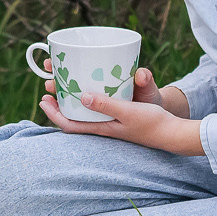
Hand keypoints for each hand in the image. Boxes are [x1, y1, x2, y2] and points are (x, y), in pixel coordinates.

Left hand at [44, 67, 186, 115]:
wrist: (173, 132)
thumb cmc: (152, 123)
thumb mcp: (127, 111)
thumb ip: (106, 104)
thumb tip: (81, 97)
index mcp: (101, 128)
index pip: (69, 125)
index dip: (53, 114)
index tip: (43, 99)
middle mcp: (103, 127)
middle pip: (74, 117)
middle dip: (60, 102)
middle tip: (50, 85)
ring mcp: (111, 123)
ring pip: (85, 112)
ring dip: (73, 98)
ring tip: (66, 82)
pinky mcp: (120, 116)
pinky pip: (98, 107)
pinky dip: (90, 97)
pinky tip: (93, 86)